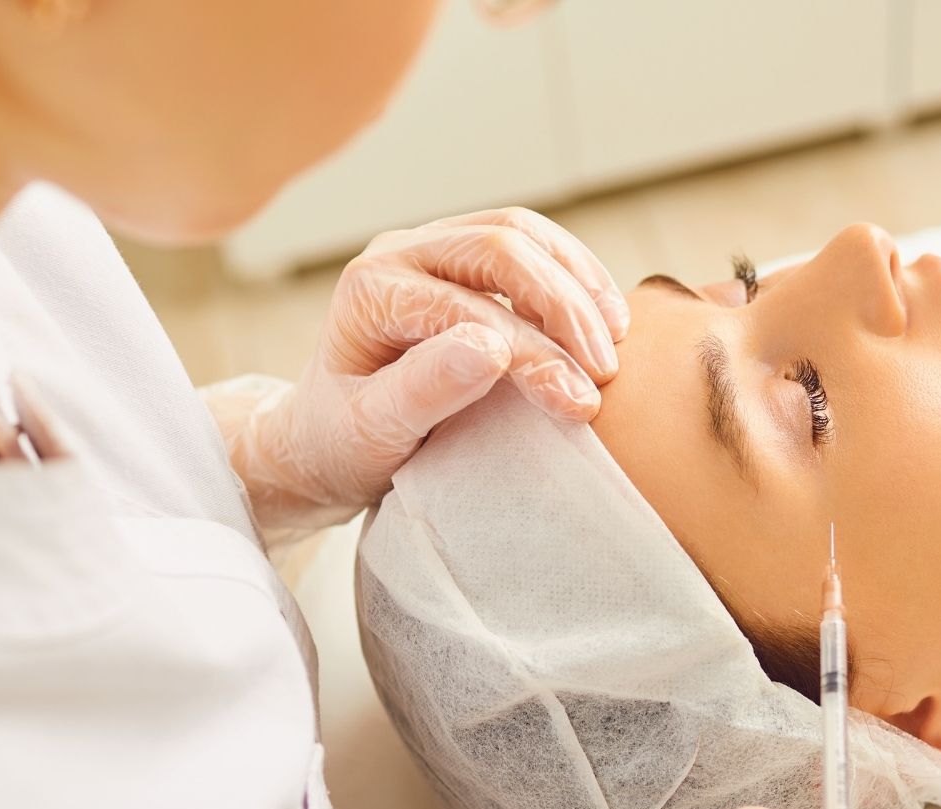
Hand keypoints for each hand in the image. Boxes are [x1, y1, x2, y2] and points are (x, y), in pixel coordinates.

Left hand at [245, 207, 626, 524]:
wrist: (324, 440)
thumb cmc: (343, 444)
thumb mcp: (371, 433)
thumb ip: (424, 390)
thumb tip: (492, 347)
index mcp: (369, 290)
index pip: (468, 307)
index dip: (533, 354)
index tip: (578, 403)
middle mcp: (398, 254)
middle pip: (500, 247)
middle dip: (563, 307)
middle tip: (605, 370)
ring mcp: (431, 248)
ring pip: (521, 232)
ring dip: (576, 281)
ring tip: (616, 337)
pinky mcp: (461, 260)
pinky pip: (529, 245)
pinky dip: (572, 274)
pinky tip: (603, 316)